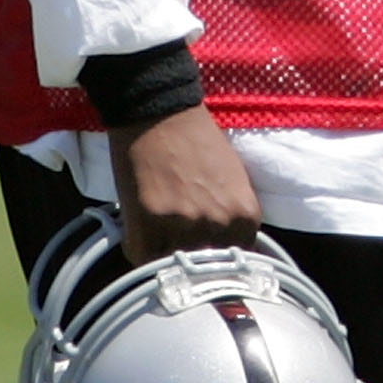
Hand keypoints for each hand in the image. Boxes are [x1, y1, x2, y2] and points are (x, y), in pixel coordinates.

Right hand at [109, 104, 261, 265]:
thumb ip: (234, 218)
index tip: (201, 251)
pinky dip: (137, 248)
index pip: (234, 263)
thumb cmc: (199, 142)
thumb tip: (228, 256)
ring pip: (170, 266)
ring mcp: (183, 225)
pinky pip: (140, 256)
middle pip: (203, 270)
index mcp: (246, 216)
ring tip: (155, 236)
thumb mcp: (235, 182)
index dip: (214, 257)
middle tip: (175, 245)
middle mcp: (218, 224)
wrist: (162, 112)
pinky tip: (138, 230)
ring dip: (160, 257)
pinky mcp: (148, 220)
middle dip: (189, 261)